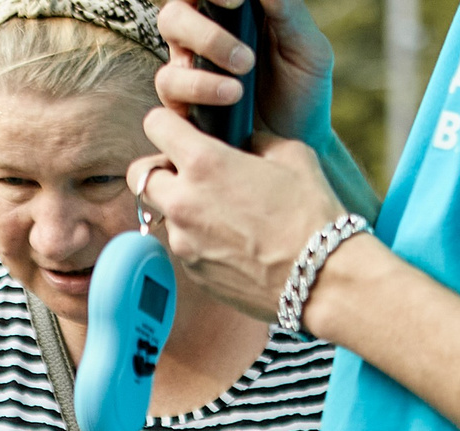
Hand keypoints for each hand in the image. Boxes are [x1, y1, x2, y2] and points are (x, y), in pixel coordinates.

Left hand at [130, 114, 345, 325]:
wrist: (319, 278)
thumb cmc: (311, 213)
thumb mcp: (291, 155)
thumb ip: (254, 142)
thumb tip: (241, 144)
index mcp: (204, 163)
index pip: (155, 125)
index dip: (165, 123)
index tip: (179, 130)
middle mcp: (183, 202)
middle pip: (140, 175)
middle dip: (160, 169)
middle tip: (189, 172)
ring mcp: (184, 242)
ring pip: (164, 214)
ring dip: (183, 207)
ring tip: (224, 211)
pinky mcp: (192, 273)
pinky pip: (185, 246)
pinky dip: (200, 239)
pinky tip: (235, 241)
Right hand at [156, 0, 333, 140]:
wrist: (301, 140)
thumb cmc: (304, 88)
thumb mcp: (306, 46)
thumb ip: (287, 11)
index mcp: (230, 14)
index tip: (237, 1)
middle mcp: (202, 38)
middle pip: (173, 17)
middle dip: (204, 33)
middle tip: (244, 56)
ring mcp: (189, 73)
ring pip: (169, 55)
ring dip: (204, 70)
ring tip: (240, 88)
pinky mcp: (183, 107)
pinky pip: (170, 91)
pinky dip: (198, 90)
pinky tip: (230, 98)